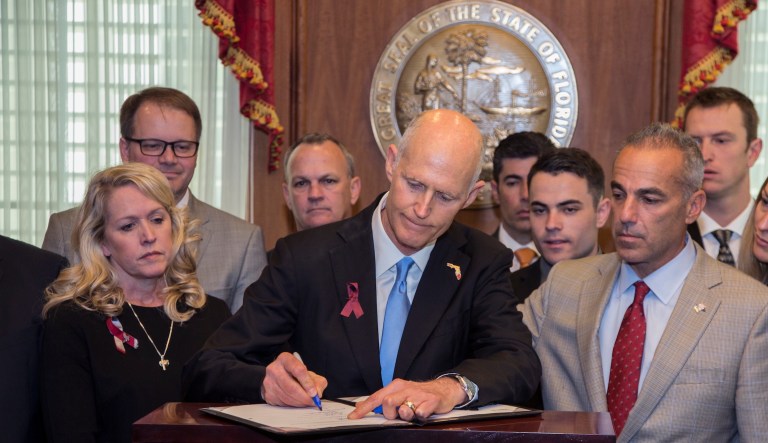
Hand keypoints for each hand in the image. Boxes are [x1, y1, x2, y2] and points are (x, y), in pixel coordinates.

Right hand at [260, 352, 327, 406]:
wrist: (277, 376)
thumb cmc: (295, 373)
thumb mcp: (308, 372)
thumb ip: (317, 381)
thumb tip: (317, 393)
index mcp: (285, 359)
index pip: (298, 370)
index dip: (308, 383)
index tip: (314, 393)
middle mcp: (274, 369)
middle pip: (291, 387)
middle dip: (304, 397)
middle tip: (313, 402)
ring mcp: (269, 382)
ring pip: (287, 397)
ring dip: (299, 403)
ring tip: (307, 402)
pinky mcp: (267, 394)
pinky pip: (282, 403)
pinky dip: (292, 405)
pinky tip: (297, 402)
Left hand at [347, 377, 465, 420]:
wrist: (444, 389)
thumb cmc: (419, 394)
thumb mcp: (400, 394)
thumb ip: (382, 400)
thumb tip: (361, 406)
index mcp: (396, 386)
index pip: (376, 397)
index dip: (364, 408)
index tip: (353, 416)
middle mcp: (406, 388)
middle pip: (388, 403)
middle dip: (390, 413)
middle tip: (399, 414)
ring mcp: (419, 394)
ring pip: (404, 409)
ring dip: (407, 415)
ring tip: (413, 412)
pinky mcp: (431, 400)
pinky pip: (420, 414)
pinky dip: (420, 416)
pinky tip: (424, 412)